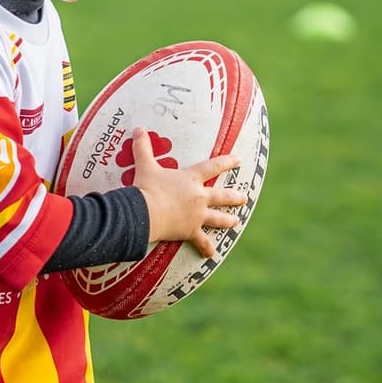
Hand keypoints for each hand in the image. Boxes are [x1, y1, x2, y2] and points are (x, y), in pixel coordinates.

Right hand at [130, 126, 245, 258]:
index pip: (213, 167)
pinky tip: (211, 254)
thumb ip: (143, 147)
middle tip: (243, 198)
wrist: (146, 212)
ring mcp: (197, 216)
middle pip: (222, 196)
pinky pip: (201, 241)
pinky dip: (206, 248)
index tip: (239, 160)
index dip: (227, 162)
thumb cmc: (147, 187)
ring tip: (236, 222)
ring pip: (218, 218)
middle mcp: (199, 197)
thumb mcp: (145, 165)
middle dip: (234, 197)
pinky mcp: (190, 231)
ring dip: (228, 220)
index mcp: (191, 179)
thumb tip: (137, 128)